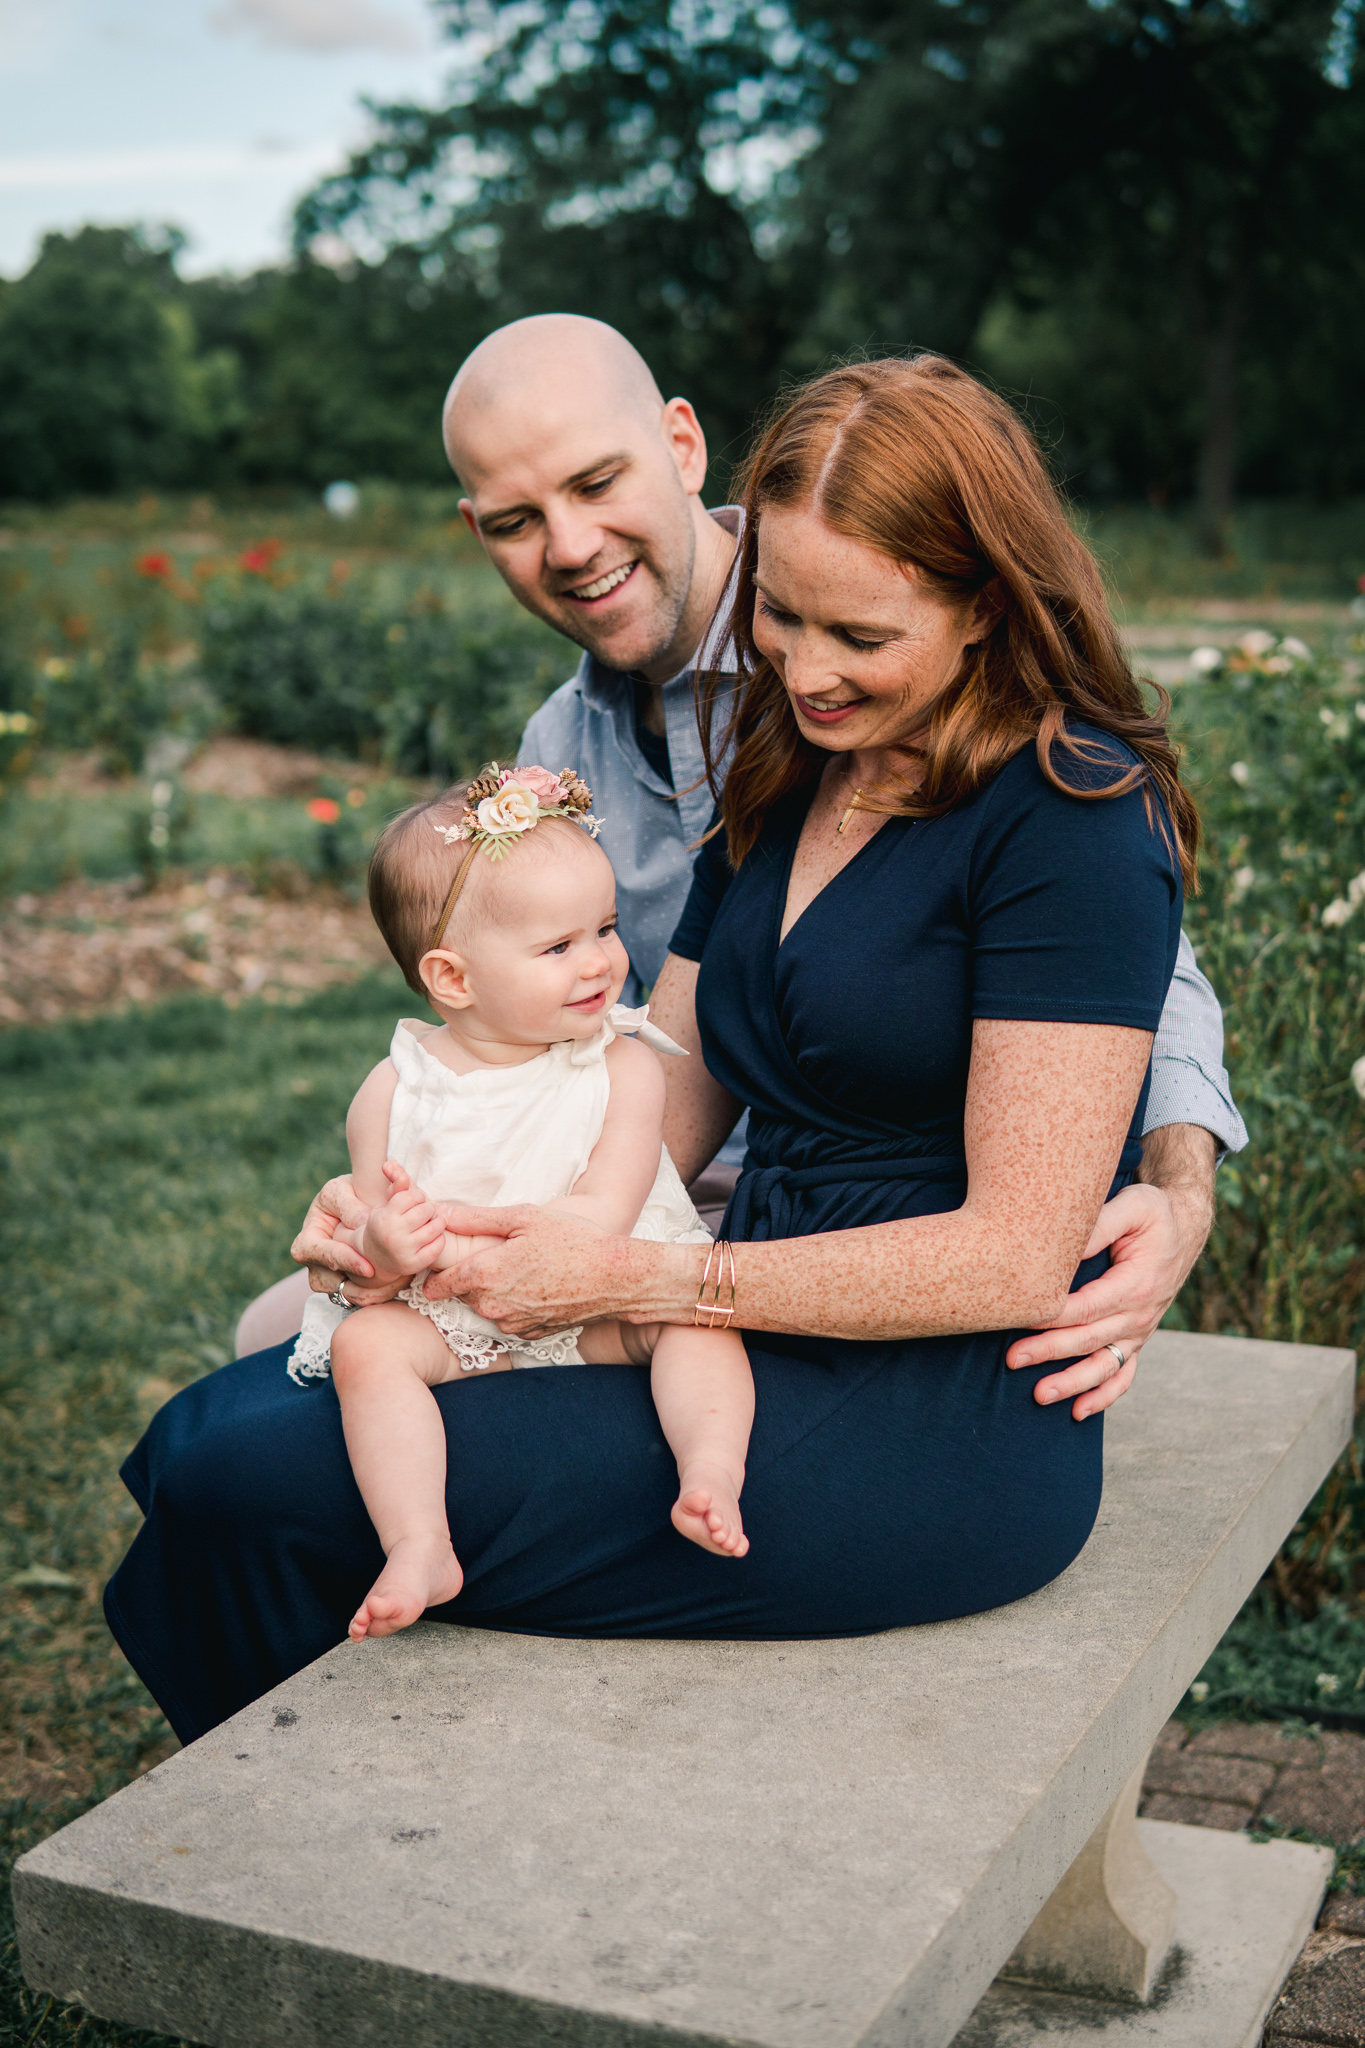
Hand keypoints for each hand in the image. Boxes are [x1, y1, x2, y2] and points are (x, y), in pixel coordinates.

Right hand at [290, 1176, 403, 1308]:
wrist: (350, 1207)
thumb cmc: (341, 1196)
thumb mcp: (340, 1191)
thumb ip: (348, 1205)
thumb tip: (363, 1222)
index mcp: (306, 1244)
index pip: (326, 1256)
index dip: (348, 1262)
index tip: (370, 1270)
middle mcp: (314, 1267)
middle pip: (337, 1285)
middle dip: (366, 1286)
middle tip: (395, 1281)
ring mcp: (328, 1281)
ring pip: (351, 1296)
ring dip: (377, 1292)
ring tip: (402, 1282)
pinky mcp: (345, 1287)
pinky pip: (361, 1297)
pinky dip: (380, 1293)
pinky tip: (400, 1283)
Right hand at [361, 1160, 446, 1277]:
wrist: (375, 1259)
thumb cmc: (383, 1225)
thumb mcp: (384, 1205)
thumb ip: (394, 1185)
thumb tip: (392, 1163)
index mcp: (383, 1218)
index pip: (411, 1196)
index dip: (416, 1196)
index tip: (414, 1201)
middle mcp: (392, 1235)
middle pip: (426, 1210)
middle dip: (427, 1208)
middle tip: (424, 1212)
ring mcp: (404, 1252)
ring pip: (436, 1227)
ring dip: (437, 1222)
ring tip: (431, 1222)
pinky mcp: (415, 1265)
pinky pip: (439, 1245)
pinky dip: (439, 1238)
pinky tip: (432, 1237)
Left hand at [423, 1204, 634, 1338]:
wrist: (616, 1278)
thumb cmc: (573, 1241)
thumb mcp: (524, 1217)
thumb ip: (478, 1218)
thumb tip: (442, 1214)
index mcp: (485, 1275)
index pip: (439, 1285)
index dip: (434, 1275)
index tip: (437, 1266)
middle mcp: (494, 1306)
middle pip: (464, 1295)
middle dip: (469, 1279)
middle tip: (491, 1257)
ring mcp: (514, 1323)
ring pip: (488, 1309)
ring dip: (494, 1293)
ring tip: (520, 1270)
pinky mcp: (533, 1333)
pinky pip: (512, 1320)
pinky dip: (516, 1306)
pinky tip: (537, 1287)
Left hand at [1006, 1179, 1202, 1419]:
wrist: (1184, 1228)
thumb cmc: (1152, 1213)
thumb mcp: (1132, 1206)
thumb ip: (1098, 1225)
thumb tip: (1060, 1247)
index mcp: (1137, 1284)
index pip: (1086, 1307)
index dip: (1052, 1316)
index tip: (1018, 1321)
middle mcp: (1141, 1314)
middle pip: (1088, 1339)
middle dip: (1049, 1352)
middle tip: (1012, 1360)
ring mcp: (1140, 1331)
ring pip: (1105, 1366)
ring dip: (1072, 1383)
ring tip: (1039, 1396)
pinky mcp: (1137, 1338)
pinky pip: (1123, 1375)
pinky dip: (1103, 1396)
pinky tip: (1078, 1412)